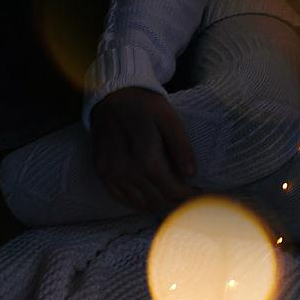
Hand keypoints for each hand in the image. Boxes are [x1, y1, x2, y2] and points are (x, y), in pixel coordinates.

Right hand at [89, 86, 198, 212]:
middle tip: (187, 195)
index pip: (171, 190)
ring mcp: (110, 173)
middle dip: (175, 200)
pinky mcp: (101, 172)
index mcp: (146, 158)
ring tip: (171, 195)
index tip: (198, 194)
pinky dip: (137, 202)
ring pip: (139, 204)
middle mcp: (126, 170)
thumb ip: (181, 146)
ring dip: (158, 203)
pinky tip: (149, 195)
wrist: (112, 95)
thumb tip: (191, 174)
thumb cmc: (145, 106)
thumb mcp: (169, 119)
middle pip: (157, 200)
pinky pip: (120, 198)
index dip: (187, 196)